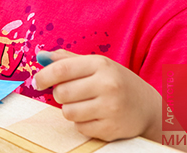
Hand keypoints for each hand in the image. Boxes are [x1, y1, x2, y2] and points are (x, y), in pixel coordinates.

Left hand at [33, 50, 161, 142]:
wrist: (149, 107)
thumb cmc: (116, 82)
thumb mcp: (97, 65)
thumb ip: (68, 60)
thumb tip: (40, 57)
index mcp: (101, 65)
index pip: (62, 69)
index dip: (44, 76)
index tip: (37, 82)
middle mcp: (107, 85)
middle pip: (61, 93)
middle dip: (60, 94)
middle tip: (72, 93)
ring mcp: (110, 108)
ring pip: (68, 112)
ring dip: (70, 109)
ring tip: (85, 105)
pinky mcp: (111, 129)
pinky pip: (79, 127)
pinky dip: (82, 123)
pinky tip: (95, 116)